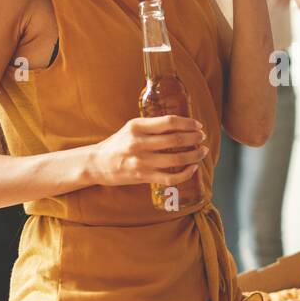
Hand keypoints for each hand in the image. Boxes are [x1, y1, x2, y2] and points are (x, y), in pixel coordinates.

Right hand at [87, 115, 208, 187]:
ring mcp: (141, 162)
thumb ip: (152, 126)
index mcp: (137, 127)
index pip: (169, 122)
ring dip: (194, 155)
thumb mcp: (131, 128)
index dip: (188, 123)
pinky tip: (192, 168)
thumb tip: (181, 124)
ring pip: (177, 160)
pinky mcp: (143, 177)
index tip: (198, 125)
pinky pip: (171, 178)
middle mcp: (139, 143)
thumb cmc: (118, 143)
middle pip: (176, 140)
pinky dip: (186, 174)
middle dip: (194, 138)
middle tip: (202, 137)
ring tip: (202, 151)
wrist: (97, 164)